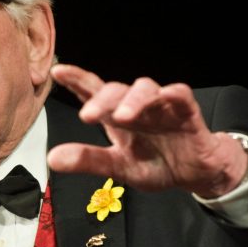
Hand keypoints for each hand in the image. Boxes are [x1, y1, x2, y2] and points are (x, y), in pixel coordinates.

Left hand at [48, 64, 247, 197]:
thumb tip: (52, 158)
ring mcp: (163, 108)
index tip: (58, 71)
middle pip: (118, 90)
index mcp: (117, 117)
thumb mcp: (118, 167)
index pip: (94, 92)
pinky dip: (175, 93)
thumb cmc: (156, 163)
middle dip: (102, 99)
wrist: (195, 175)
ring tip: (123, 116)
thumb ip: (88, 160)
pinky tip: (167, 94)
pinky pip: (182, 97)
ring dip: (134, 99)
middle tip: (87, 115)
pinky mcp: (188, 115)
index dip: (77, 80)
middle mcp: (137, 107)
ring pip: (147, 89)